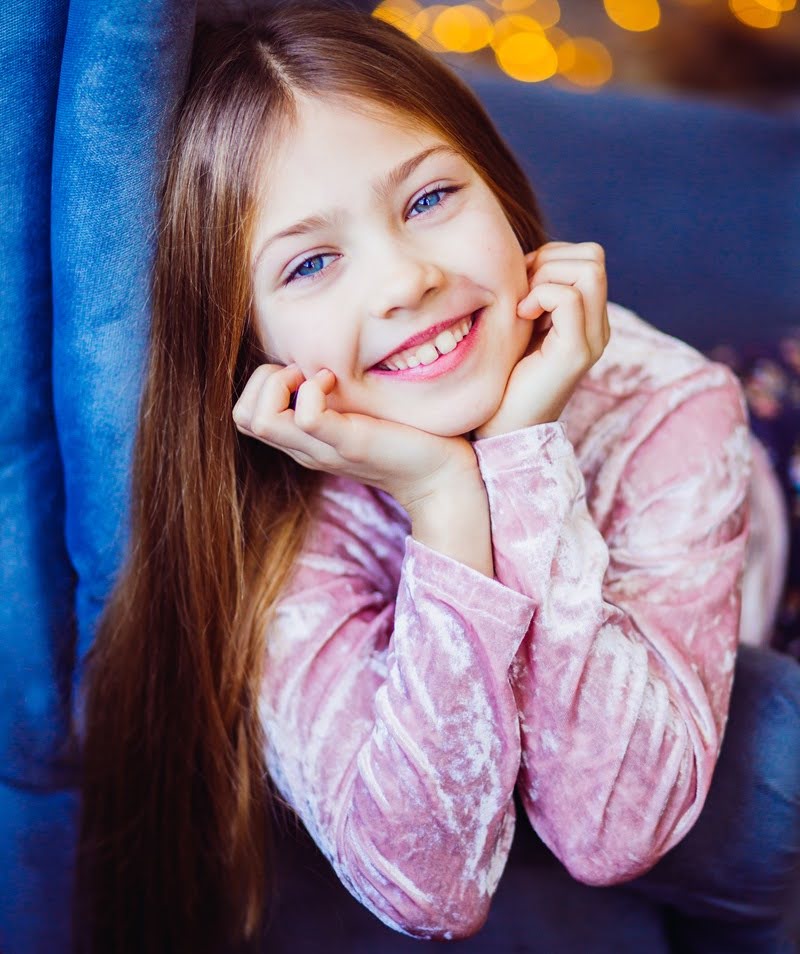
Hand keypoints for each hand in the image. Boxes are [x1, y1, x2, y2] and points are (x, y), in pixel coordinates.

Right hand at [232, 363, 480, 516]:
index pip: (244, 415)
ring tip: (319, 378)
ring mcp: (323, 449)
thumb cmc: (406, 438)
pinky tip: (337, 382)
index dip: (263, 384)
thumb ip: (336, 397)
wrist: (441, 476)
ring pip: (258, 419)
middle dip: (263, 380)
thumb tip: (322, 360)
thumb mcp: (359, 414)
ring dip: (280, 383)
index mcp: (303, 442)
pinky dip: (313, 389)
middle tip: (306, 374)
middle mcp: (305, 449)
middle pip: (242, 417)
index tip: (305, 373)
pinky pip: (306, 416)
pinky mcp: (349, 444)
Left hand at [473, 241, 610, 439]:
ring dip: (546, 277)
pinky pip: (569, 298)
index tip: (522, 286)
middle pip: (594, 257)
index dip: (551, 257)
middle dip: (551, 261)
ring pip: (588, 270)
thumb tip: (527, 257)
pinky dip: (542, 296)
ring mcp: (592, 339)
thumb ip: (532, 292)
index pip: (588, 257)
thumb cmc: (502, 377)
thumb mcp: (520, 325)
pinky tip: (522, 317)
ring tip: (524, 308)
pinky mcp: (576, 352)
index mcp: (588, 318)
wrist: (503, 428)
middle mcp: (598, 327)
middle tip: (523, 293)